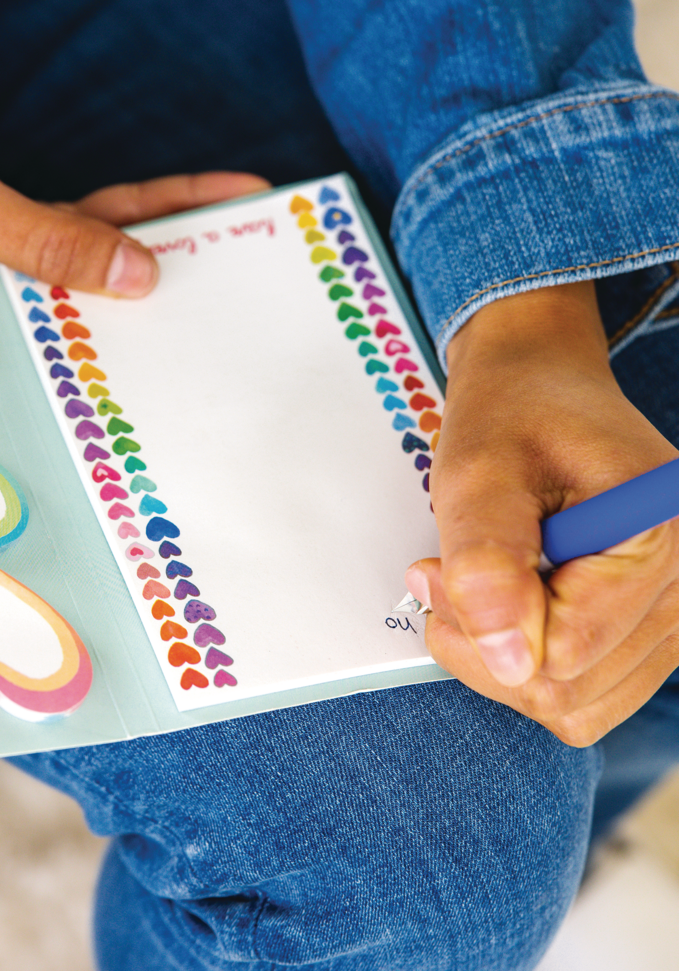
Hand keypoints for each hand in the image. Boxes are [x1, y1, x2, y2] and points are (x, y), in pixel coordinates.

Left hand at [405, 281, 678, 745]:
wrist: (541, 383)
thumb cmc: (512, 413)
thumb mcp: (477, 471)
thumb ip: (487, 562)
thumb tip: (510, 662)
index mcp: (661, 534)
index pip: (562, 653)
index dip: (475, 627)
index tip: (431, 569)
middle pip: (570, 690)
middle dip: (485, 643)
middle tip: (443, 572)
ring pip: (579, 704)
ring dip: (505, 656)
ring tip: (482, 579)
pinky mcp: (659, 630)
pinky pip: (590, 692)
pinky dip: (533, 660)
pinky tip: (515, 599)